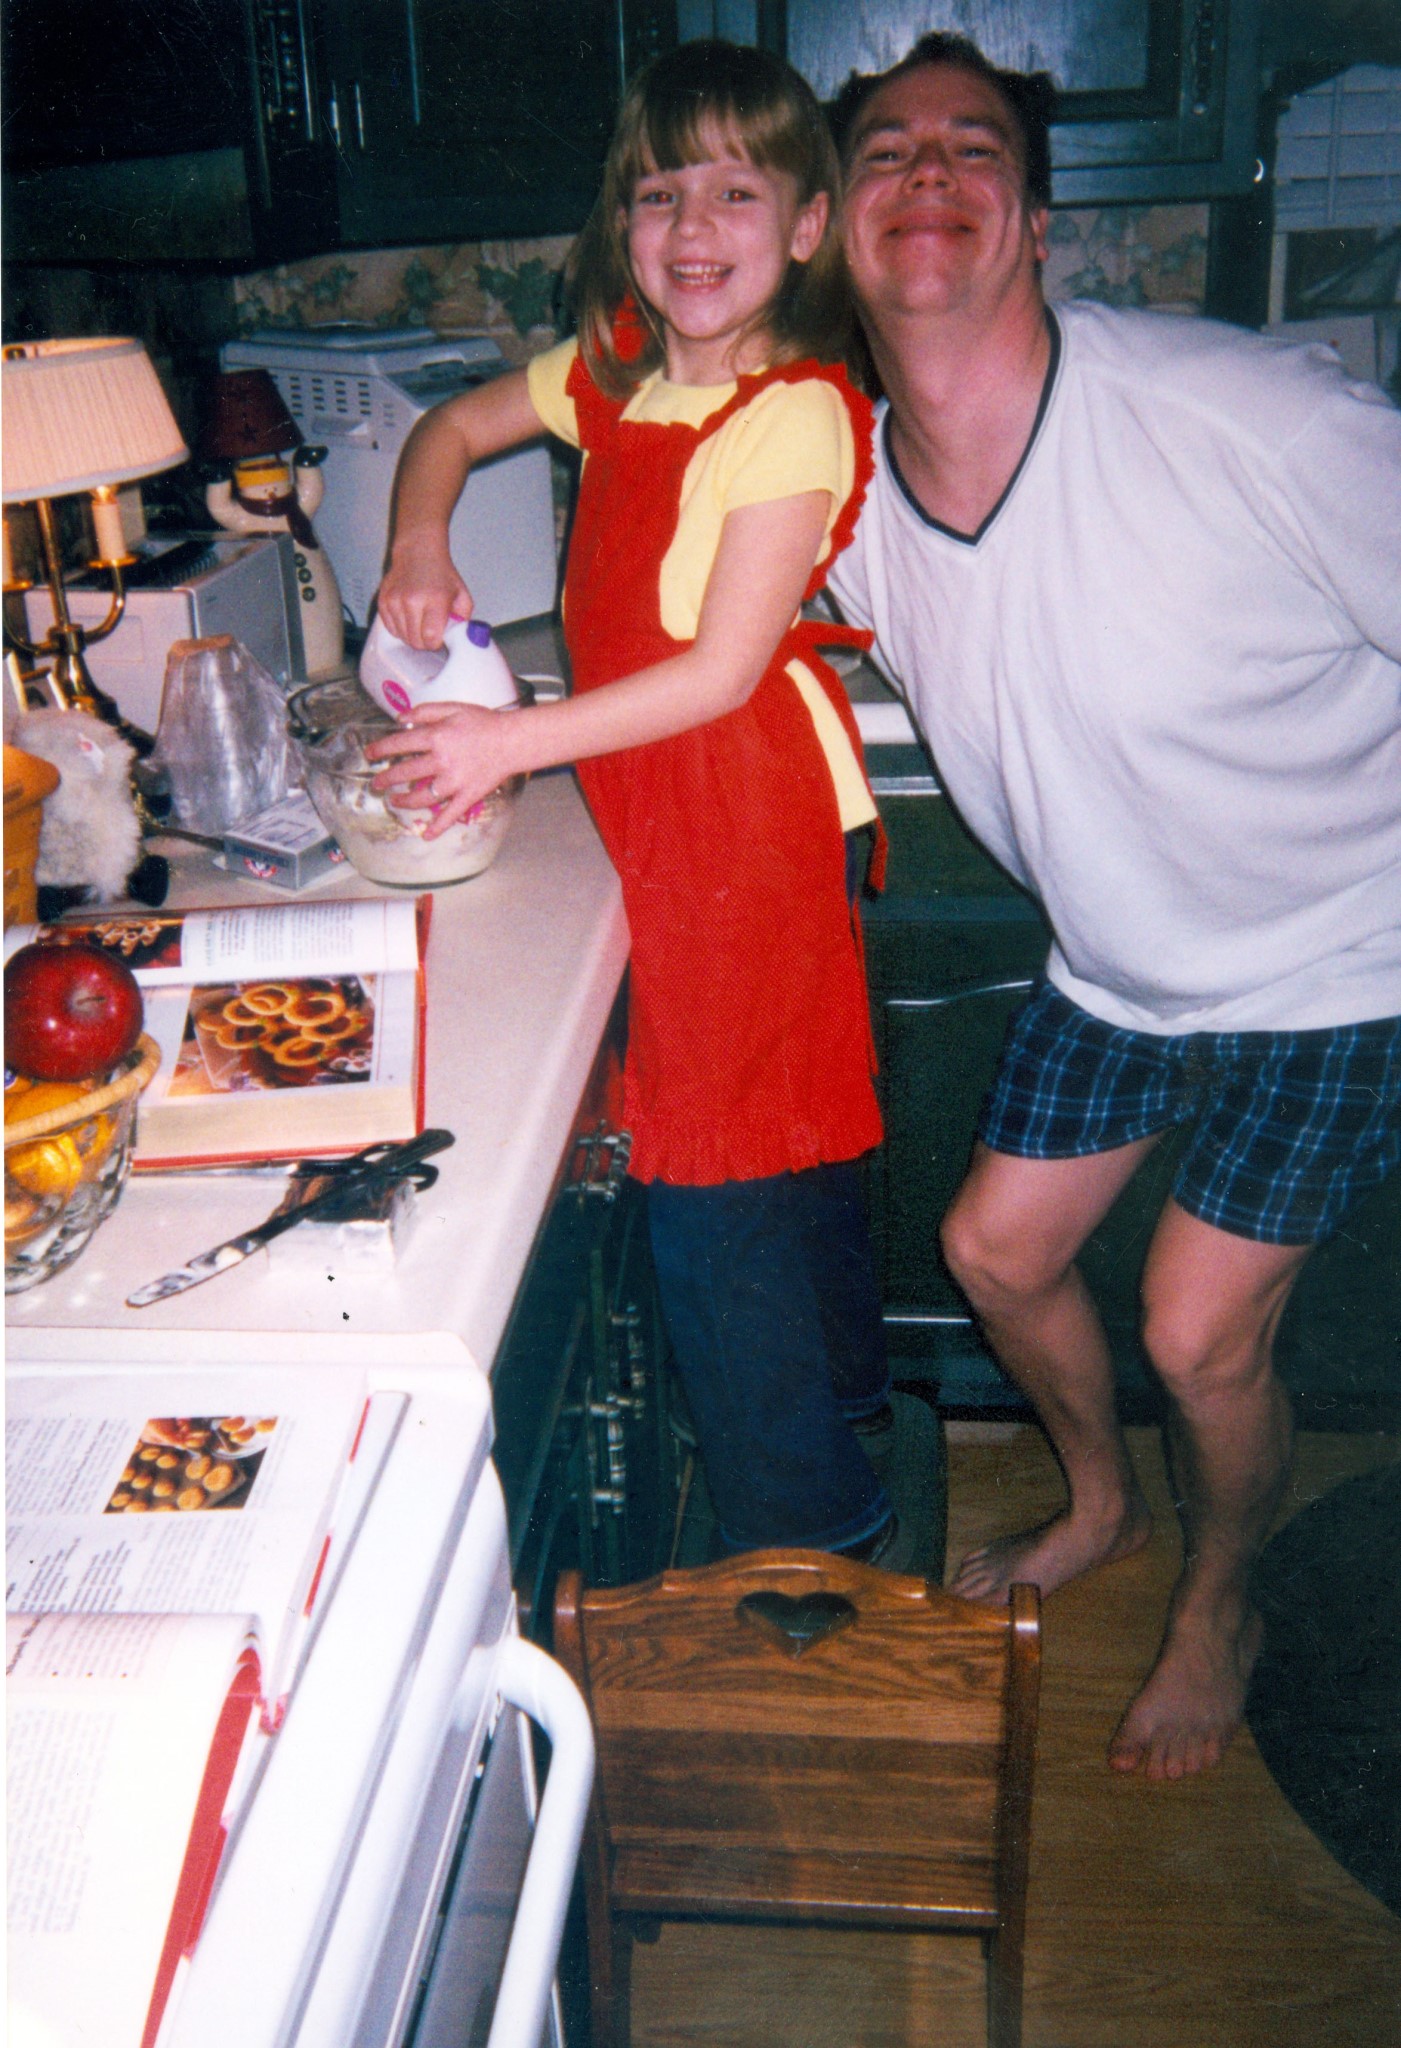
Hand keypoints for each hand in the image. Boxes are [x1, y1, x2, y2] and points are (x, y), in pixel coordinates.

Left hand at [363, 702, 522, 837]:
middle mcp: (441, 761)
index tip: (370, 754)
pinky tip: (426, 835)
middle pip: (406, 772)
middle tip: (377, 784)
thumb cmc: (484, 723)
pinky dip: (438, 826)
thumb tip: (400, 717)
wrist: (512, 741)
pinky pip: (450, 814)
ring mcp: (454, 782)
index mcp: (436, 737)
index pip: (400, 744)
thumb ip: (425, 711)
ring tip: (395, 801)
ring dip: (405, 800)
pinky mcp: (468, 796)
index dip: (381, 749)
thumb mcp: (453, 708)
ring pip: (422, 796)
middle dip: (387, 778)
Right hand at [376, 542, 472, 649]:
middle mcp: (412, 601)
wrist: (418, 552)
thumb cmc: (441, 575)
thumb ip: (462, 621)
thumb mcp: (461, 595)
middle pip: (415, 641)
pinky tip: (408, 617)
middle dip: (424, 642)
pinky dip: (399, 628)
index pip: (430, 638)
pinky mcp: (383, 601)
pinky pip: (390, 629)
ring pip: (402, 637)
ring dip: (411, 635)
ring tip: (419, 621)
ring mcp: (395, 601)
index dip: (435, 644)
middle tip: (429, 631)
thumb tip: (455, 640)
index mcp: (435, 600)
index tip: (438, 638)